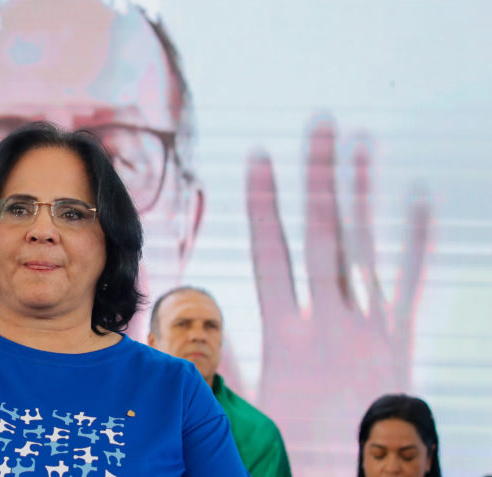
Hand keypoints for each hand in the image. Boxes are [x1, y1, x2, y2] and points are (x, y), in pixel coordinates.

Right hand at [245, 116, 430, 470]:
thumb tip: (202, 327)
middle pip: (324, 234)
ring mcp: (370, 324)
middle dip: (320, 176)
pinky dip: (416, 239)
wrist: (358, 472)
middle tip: (320, 127)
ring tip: (362, 144)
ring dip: (363, 192)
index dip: (264, 204)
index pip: (271, 254)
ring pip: (365, 246)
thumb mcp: (260, 404)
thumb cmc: (304, 444)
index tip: (259, 159)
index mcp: (287, 334)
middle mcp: (330, 319)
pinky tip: (420, 198)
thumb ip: (233, 360)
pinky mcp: (401, 336)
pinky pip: (412, 280)